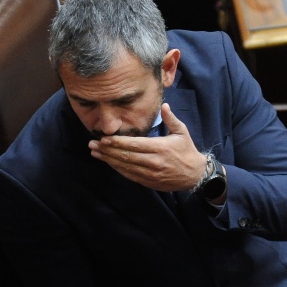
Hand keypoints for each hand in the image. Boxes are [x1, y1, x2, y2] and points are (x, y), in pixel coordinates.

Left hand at [88, 103, 206, 191]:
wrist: (194, 175)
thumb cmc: (187, 151)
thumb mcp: (182, 132)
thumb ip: (171, 118)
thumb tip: (164, 105)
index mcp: (161, 148)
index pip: (135, 145)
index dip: (118, 142)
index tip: (104, 138)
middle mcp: (154, 162)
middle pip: (126, 156)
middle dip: (108, 150)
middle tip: (93, 145)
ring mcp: (150, 174)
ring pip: (125, 167)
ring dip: (109, 160)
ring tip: (95, 153)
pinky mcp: (148, 182)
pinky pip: (129, 175)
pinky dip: (117, 168)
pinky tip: (108, 162)